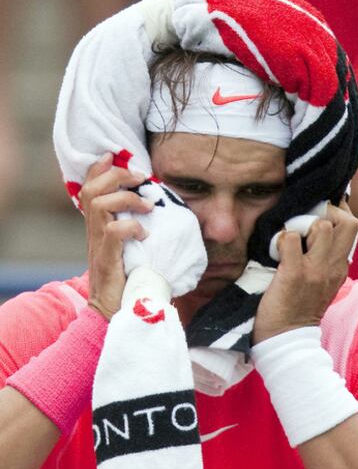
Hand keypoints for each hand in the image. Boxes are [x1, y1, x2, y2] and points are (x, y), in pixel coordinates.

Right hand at [80, 153, 152, 319]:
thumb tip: (157, 212)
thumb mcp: (128, 249)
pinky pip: (115, 231)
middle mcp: (94, 232)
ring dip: (127, 198)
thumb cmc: (125, 281)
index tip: (115, 156)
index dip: (99, 169)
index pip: (90, 189)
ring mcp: (99, 245)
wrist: (111, 313)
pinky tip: (145, 235)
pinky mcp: (108, 260)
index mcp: (97, 227)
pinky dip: (132, 227)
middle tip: (141, 177)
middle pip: (93, 190)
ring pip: (101, 204)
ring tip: (148, 206)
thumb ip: (132, 229)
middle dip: (117, 176)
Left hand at [253, 201, 357, 343]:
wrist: (286, 341)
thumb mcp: (322, 285)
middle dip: (326, 213)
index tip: (318, 215)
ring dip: (303, 225)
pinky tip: (275, 250)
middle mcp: (333, 267)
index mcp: (340, 268)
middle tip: (305, 223)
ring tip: (291, 238)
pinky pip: (291, 238)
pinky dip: (281, 238)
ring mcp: (315, 270)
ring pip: (322, 225)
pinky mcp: (293, 274)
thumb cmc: (298, 311)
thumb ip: (324, 262)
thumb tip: (314, 235)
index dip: (336, 214)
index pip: (351, 227)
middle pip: (348, 221)